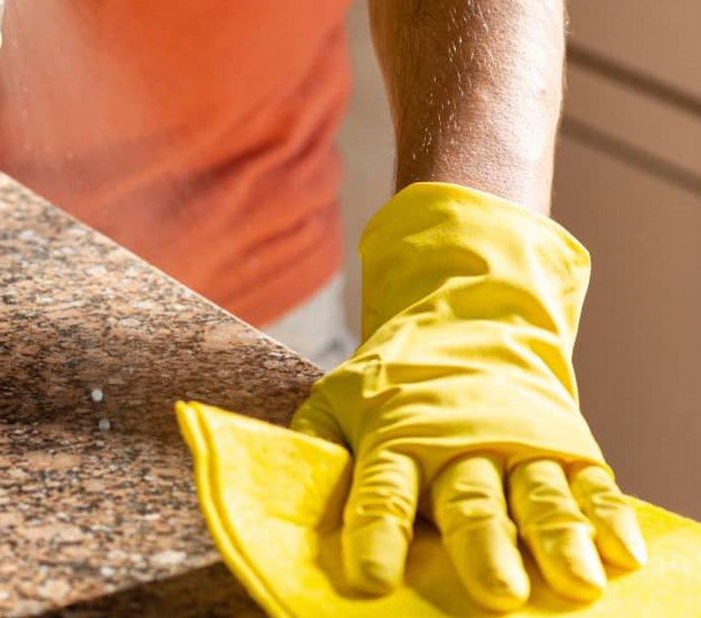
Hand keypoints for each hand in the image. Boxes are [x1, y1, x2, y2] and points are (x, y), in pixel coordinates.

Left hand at [292, 183, 645, 611]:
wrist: (467, 317)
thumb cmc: (393, 379)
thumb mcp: (339, 399)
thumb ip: (314, 446)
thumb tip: (282, 497)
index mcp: (396, 434)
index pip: (382, 491)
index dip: (377, 533)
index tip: (372, 578)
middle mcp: (459, 442)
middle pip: (469, 502)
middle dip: (482, 546)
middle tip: (495, 592)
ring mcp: (518, 441)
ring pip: (537, 496)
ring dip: (558, 540)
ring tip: (575, 582)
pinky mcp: (565, 443)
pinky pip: (590, 483)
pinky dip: (609, 516)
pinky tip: (625, 552)